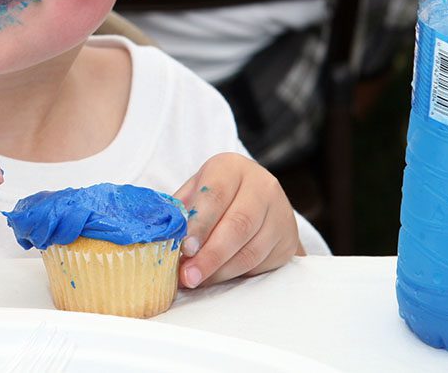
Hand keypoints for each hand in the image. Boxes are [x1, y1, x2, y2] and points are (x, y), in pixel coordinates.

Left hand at [172, 152, 301, 288]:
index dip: (199, 225)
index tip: (184, 249)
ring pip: (250, 250)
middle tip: (188, 276)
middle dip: (210, 255)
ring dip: (220, 271)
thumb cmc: (215, 196)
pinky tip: (216, 278)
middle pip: (237, 225)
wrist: (258, 201)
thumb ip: (179, 212)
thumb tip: (160, 239)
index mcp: (232, 167)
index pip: (215, 195)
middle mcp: (262, 186)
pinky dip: (234, 275)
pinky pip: (260, 264)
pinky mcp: (287, 241)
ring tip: (197, 280)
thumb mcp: (195, 192)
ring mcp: (280, 213)